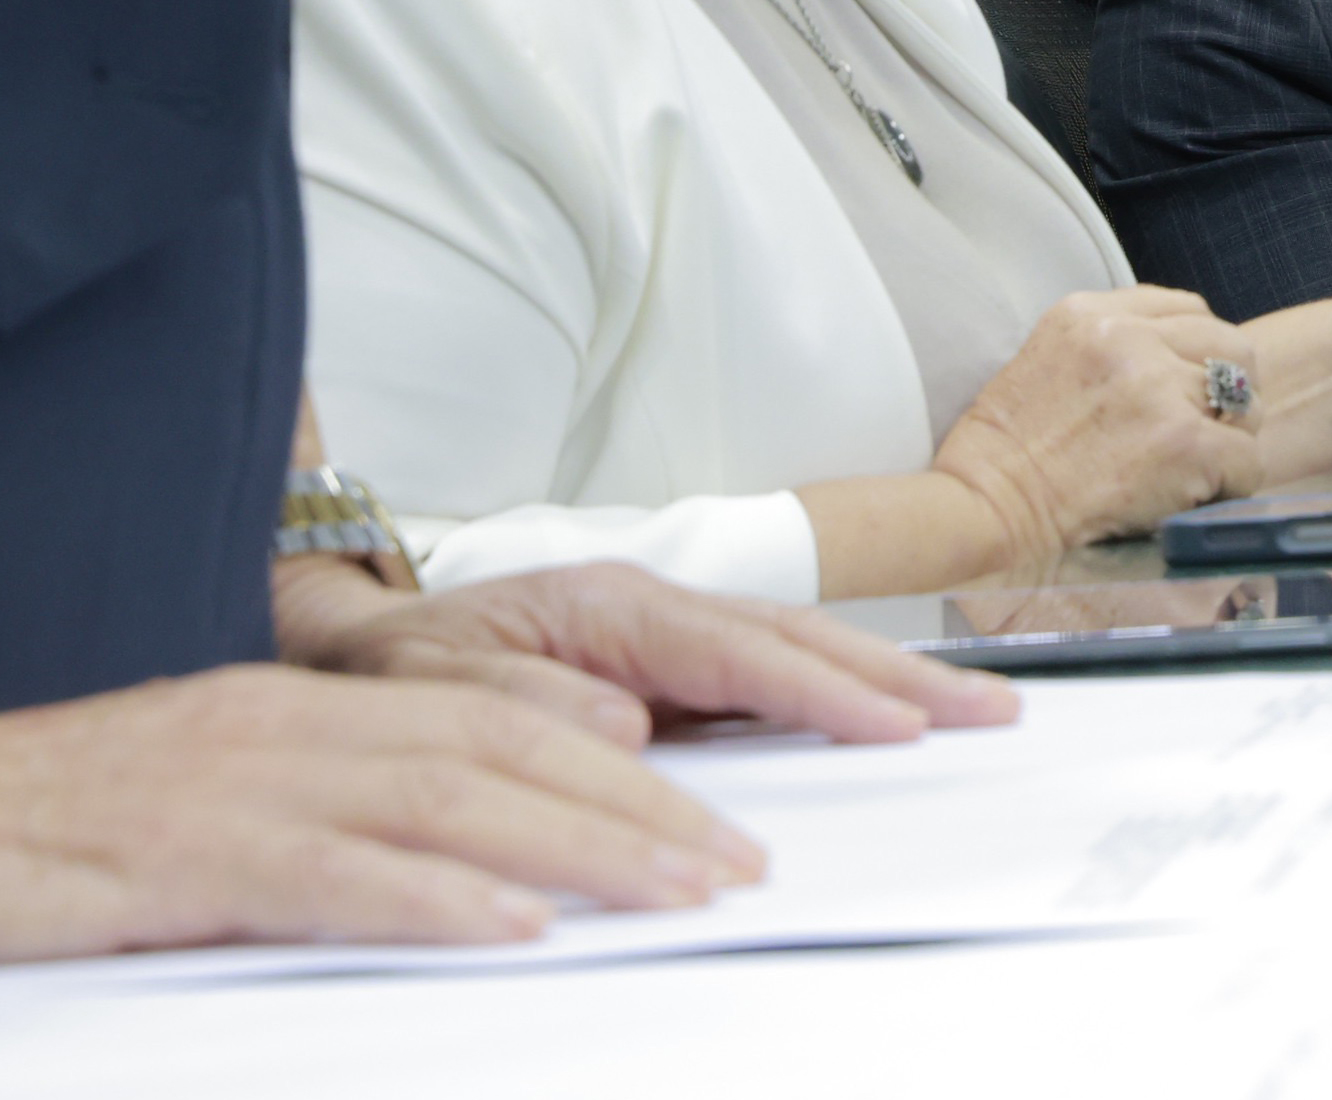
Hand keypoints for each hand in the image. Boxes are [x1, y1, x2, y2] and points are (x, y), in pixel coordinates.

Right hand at [0, 665, 771, 967]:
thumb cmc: (74, 819)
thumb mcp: (236, 792)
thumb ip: (355, 808)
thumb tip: (489, 861)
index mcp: (317, 710)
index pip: (504, 725)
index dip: (623, 769)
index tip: (715, 822)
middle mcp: (299, 732)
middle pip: (506, 755)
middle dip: (639, 808)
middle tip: (741, 863)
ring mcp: (244, 788)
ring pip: (449, 804)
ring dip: (580, 849)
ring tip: (680, 889)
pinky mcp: (185, 858)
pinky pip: (332, 876)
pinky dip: (435, 900)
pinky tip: (514, 927)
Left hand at [277, 558, 1017, 747]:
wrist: (343, 640)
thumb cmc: (385, 670)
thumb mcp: (427, 691)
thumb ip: (523, 705)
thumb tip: (624, 723)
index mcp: (605, 607)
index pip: (737, 652)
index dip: (822, 690)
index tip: (895, 724)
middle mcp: (650, 606)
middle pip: (797, 636)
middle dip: (898, 675)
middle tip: (988, 709)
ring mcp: (664, 631)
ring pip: (797, 647)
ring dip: (888, 678)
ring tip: (972, 707)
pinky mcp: (666, 661)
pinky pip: (770, 670)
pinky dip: (841, 687)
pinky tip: (890, 715)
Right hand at [935, 289, 1265, 556]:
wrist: (984, 508)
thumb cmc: (1002, 454)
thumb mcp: (1045, 360)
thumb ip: (1107, 348)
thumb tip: (1172, 364)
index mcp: (1090, 313)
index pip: (1188, 309)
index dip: (1199, 353)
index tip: (1188, 389)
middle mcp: (1130, 339)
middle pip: (1230, 346)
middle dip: (1229, 390)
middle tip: (1207, 431)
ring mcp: (1160, 388)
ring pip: (1247, 403)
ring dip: (1230, 439)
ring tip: (1196, 469)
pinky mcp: (1185, 442)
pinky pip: (1247, 460)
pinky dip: (1231, 486)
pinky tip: (1193, 500)